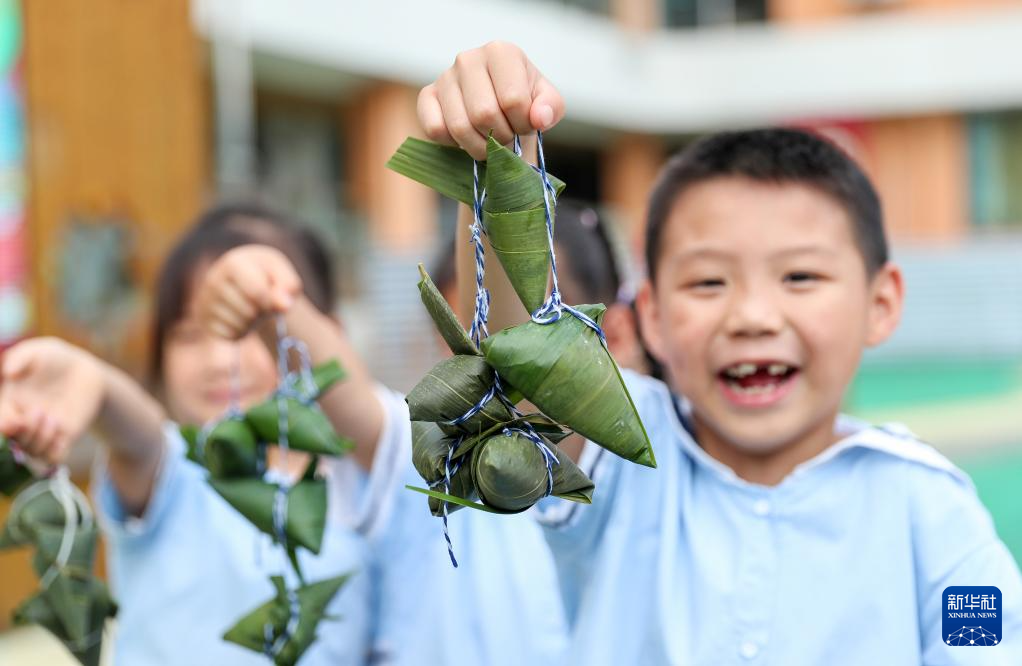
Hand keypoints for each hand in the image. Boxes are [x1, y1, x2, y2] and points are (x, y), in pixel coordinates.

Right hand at [0, 337, 105, 465]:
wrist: (82, 370)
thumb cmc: (54, 359)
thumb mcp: (38, 351)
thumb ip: (22, 358)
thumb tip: (9, 372)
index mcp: (9, 404)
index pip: (1, 425)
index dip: (4, 427)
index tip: (14, 421)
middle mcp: (23, 422)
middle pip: (14, 443)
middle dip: (25, 433)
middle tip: (40, 412)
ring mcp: (43, 432)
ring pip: (33, 452)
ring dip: (42, 440)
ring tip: (54, 418)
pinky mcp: (63, 438)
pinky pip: (54, 458)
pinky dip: (55, 453)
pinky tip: (63, 434)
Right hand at [194, 245, 302, 339]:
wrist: (246, 279)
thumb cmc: (268, 276)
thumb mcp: (283, 274)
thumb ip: (288, 286)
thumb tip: (283, 305)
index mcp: (233, 263)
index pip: (258, 293)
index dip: (272, 301)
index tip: (274, 298)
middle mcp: (213, 280)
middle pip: (249, 312)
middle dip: (262, 312)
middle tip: (263, 303)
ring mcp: (204, 301)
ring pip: (239, 325)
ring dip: (253, 322)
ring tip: (252, 308)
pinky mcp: (203, 320)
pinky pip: (230, 335)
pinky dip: (242, 331)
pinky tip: (241, 318)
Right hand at [418, 41, 564, 159]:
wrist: (499, 106)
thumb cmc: (523, 101)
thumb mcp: (546, 102)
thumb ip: (551, 107)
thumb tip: (539, 118)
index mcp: (501, 52)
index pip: (512, 99)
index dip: (523, 124)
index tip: (525, 125)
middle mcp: (468, 59)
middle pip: (484, 114)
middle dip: (501, 137)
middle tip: (507, 136)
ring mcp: (445, 76)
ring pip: (459, 126)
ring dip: (479, 147)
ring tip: (490, 142)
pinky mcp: (427, 96)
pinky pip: (435, 129)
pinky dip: (453, 143)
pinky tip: (468, 136)